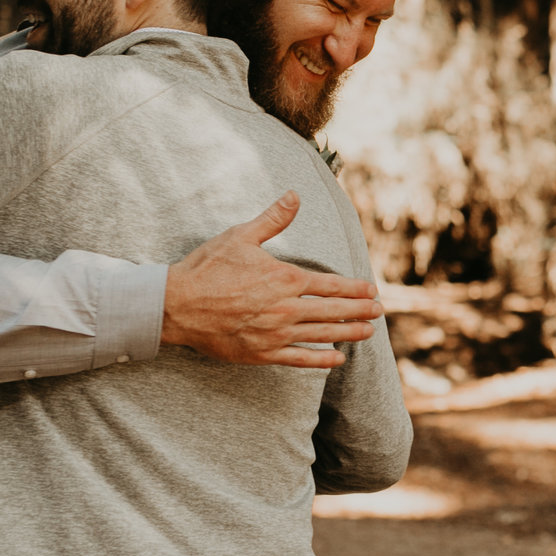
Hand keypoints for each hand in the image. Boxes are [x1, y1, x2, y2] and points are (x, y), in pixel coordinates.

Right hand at [162, 193, 383, 367]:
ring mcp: (275, 333)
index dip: (354, 289)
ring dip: (349, 334)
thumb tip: (294, 195)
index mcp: (284, 278)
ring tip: (368, 332)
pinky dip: (321, 360)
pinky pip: (299, 359)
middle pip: (333, 311)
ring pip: (322, 335)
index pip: (331, 285)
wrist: (176, 305)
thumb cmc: (207, 268)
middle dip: (359, 311)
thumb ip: (273, 219)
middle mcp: (286, 308)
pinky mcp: (262, 353)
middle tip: (378, 312)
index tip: (371, 290)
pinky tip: (337, 359)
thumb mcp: (240, 236)